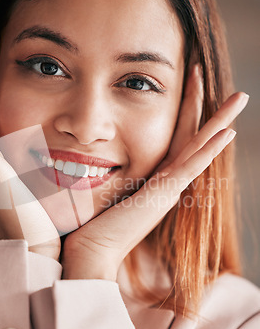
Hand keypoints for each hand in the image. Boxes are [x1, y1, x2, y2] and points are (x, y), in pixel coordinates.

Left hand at [61, 66, 248, 280]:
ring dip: (220, 121)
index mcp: (153, 177)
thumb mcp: (101, 186)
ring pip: (199, 146)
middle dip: (202, 104)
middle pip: (191, 135)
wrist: (91, 253)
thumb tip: (87, 150)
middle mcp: (166, 181)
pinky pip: (191, 166)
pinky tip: (227, 132)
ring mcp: (168, 188)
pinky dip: (209, 150)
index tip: (187, 82)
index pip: (174, 136)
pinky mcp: (164, 195)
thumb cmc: (90, 224)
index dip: (183, 109)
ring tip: (240, 98)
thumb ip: (105, 168)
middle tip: (208, 74)